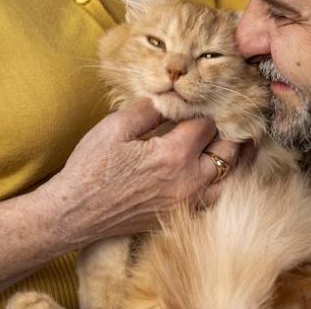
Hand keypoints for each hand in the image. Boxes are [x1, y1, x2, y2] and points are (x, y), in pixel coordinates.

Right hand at [35, 98, 241, 246]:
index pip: (207, 124)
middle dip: (229, 130)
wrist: (74, 213)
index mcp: (174, 154)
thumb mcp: (116, 127)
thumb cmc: (91, 168)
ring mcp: (187, 201)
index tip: (201, 101)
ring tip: (235, 141)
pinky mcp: (181, 214)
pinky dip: (223, 180)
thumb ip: (149, 109)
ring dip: (234, 157)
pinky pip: (216, 197)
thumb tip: (171, 96)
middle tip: (228, 116)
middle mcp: (188, 180)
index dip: (205, 109)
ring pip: (229, 177)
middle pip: (228, 151)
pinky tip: (218, 169)